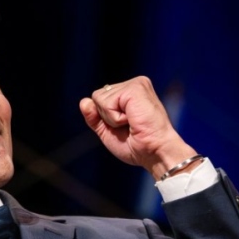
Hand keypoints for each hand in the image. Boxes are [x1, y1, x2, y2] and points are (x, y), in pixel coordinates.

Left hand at [79, 76, 197, 180]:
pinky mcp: (135, 88)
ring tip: (132, 123)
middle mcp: (134, 84)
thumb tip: (84, 101)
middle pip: (97, 97)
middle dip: (107, 117)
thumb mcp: (108, 131)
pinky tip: (132, 120)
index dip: (105, 118)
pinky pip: (106, 102)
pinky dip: (115, 117)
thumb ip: (94, 117)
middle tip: (130, 126)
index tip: (127, 127)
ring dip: (112, 118)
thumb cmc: (138, 146)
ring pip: (99, 98)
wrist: (155, 153)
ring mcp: (135, 84)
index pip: (99, 99)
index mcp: (130, 93)